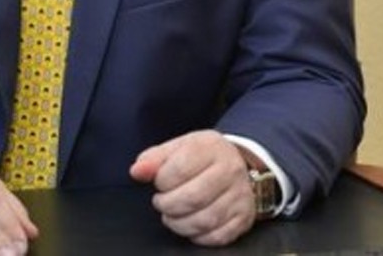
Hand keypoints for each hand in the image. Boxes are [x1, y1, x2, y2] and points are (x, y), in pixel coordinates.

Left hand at [129, 130, 256, 246]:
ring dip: (179, 224)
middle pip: (193, 197)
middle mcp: (230, 170)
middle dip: (168, 205)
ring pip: (205, 220)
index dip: (161, 181)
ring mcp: (240, 195)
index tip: (159, 183)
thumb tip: (137, 171)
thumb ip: (154, 159)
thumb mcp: (177, 148)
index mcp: (210, 147)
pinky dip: (198, 236)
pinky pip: (218, 236)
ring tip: (171, 216)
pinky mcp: (245, 217)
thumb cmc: (202, 157)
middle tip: (161, 203)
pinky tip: (190, 225)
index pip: (179, 168)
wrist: (238, 162)